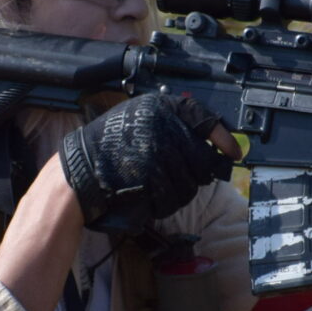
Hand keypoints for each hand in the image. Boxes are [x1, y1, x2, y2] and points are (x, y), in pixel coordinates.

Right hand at [59, 93, 237, 231]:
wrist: (77, 173)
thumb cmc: (107, 152)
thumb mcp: (137, 123)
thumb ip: (170, 127)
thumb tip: (211, 145)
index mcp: (158, 107)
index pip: (203, 119)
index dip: (222, 138)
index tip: (234, 152)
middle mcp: (161, 126)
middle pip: (202, 157)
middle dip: (196, 174)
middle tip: (179, 178)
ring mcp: (156, 152)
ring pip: (191, 181)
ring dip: (178, 190)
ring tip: (154, 186)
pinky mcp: (152, 177)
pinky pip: (174, 196)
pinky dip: (164, 202)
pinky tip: (147, 196)